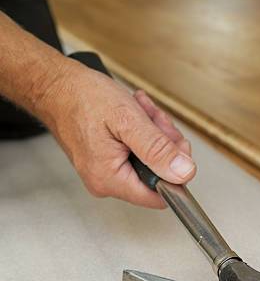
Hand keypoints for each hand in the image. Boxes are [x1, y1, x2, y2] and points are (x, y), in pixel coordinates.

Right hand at [38, 62, 194, 207]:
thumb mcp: (129, 121)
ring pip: (153, 159)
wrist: (55, 85)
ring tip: (142, 112)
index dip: (176, 170)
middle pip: (159, 174)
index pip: (161, 195)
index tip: (173, 145)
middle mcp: (107, 181)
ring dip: (155, 132)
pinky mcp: (109, 159)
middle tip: (154, 120)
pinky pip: (141, 150)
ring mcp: (107, 171)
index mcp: (110, 179)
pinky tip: (136, 113)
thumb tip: (183, 173)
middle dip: (165, 143)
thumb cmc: (82, 98)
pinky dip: (144, 130)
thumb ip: (158, 150)